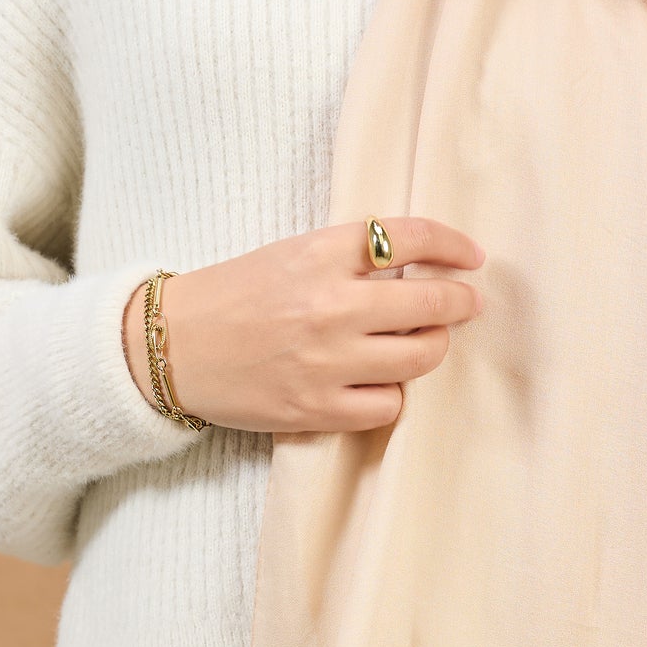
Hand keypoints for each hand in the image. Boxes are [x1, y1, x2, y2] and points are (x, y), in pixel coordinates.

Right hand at [121, 217, 484, 432]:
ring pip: (420, 358)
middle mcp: (329, 305)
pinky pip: (388, 405)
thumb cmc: (237, 293)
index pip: (411, 238)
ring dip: (432, 347)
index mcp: (320, 253)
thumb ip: (353, 255)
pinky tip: (380, 381)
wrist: (174, 346)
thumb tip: (425, 265)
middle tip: (467, 303)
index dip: (453, 245)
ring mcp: (325, 361)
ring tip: (423, 342)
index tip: (472, 256)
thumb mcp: (292, 252)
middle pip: (430, 304)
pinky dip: (392, 393)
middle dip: (460, 302)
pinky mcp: (315, 408)